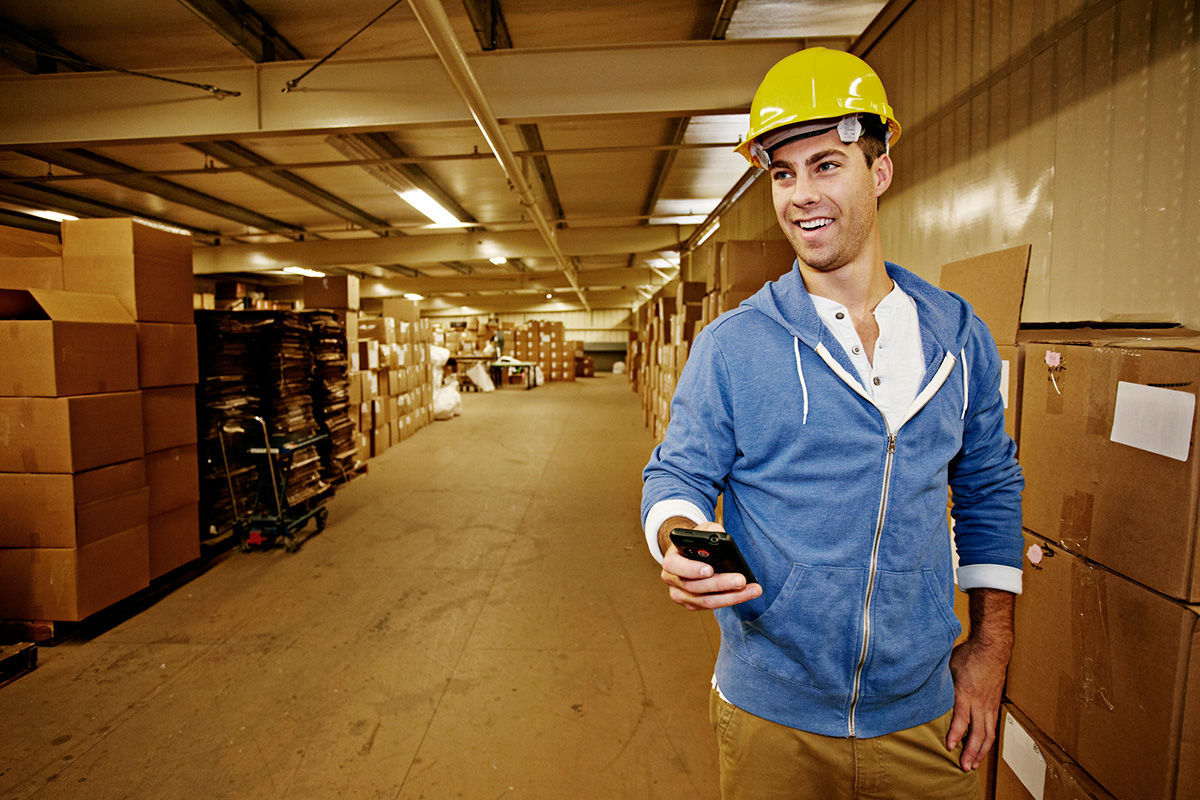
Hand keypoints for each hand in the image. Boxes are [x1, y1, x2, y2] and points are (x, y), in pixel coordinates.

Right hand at [660, 522, 761, 610]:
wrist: (691, 554)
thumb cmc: (697, 542)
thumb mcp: (703, 530)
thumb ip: (711, 531)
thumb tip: (723, 539)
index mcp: (671, 560)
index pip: (675, 566)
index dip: (691, 569)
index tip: (710, 569)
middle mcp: (672, 580)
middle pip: (695, 587)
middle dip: (721, 584)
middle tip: (741, 580)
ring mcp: (681, 595)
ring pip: (706, 601)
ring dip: (731, 596)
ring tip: (752, 589)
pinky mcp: (692, 604)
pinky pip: (712, 605)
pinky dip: (730, 600)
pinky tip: (746, 593)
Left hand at [945, 633, 1009, 770]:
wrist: (992, 648)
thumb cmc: (968, 655)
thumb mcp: (948, 665)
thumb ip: (939, 682)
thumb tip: (919, 688)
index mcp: (965, 692)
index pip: (961, 718)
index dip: (955, 733)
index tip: (948, 746)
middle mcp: (979, 702)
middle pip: (978, 732)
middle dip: (970, 751)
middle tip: (963, 766)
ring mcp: (988, 705)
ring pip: (988, 734)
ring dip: (980, 752)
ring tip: (972, 765)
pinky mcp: (994, 706)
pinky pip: (992, 728)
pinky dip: (988, 742)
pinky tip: (982, 751)